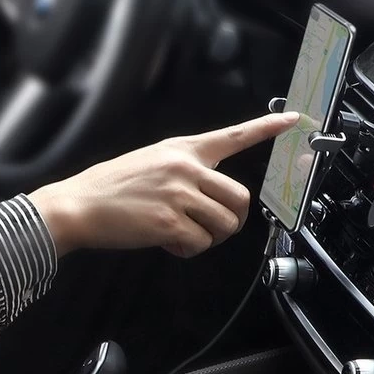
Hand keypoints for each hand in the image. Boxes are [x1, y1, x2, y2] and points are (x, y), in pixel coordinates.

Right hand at [29, 111, 299, 258]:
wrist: (77, 205)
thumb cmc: (108, 189)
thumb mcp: (149, 161)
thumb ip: (182, 170)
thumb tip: (204, 194)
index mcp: (183, 150)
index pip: (233, 136)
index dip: (268, 129)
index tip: (295, 122)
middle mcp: (186, 168)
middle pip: (240, 198)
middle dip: (231, 221)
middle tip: (210, 229)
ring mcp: (179, 195)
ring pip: (224, 226)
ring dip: (209, 239)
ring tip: (181, 236)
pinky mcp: (169, 222)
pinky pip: (199, 245)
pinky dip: (186, 251)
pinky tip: (166, 243)